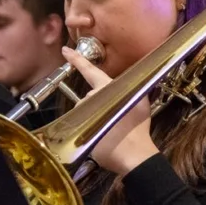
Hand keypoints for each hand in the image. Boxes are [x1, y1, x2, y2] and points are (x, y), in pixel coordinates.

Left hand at [62, 47, 158, 175]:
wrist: (133, 154)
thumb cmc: (138, 127)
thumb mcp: (141, 102)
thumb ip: (132, 88)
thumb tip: (129, 83)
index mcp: (106, 87)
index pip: (89, 70)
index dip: (77, 59)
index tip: (65, 51)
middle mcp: (92, 97)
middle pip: (92, 96)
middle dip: (101, 106)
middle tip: (117, 119)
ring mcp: (84, 114)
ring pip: (86, 111)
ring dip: (96, 118)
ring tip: (112, 130)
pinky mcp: (78, 129)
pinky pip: (83, 125)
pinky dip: (91, 129)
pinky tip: (104, 136)